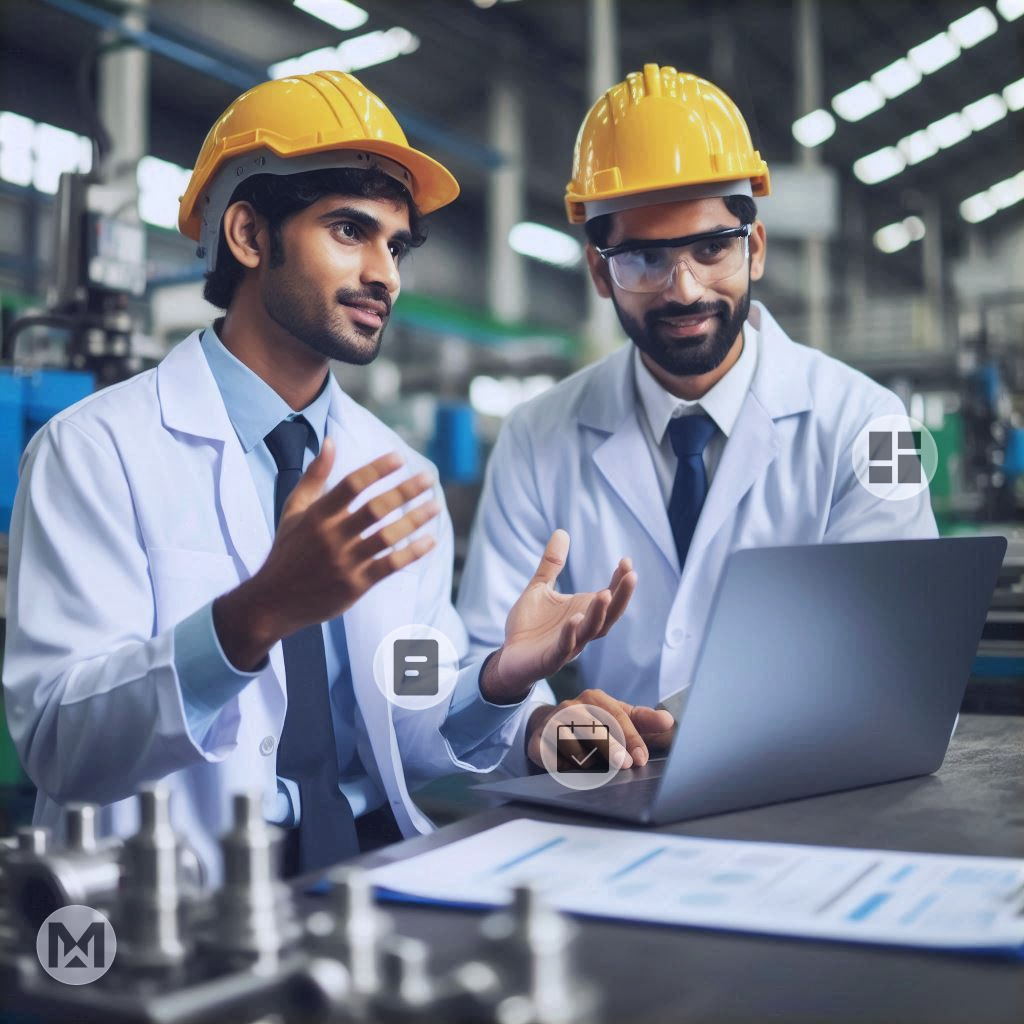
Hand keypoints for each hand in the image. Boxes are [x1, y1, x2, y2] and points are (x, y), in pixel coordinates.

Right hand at [215, 442, 438, 669]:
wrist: (273, 601)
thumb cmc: (287, 550)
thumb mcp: (294, 510)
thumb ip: (314, 476)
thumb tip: (331, 441)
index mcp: (317, 515)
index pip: (351, 485)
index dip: (377, 470)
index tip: (399, 459)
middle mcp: (331, 536)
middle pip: (375, 509)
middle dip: (404, 491)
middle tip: (428, 478)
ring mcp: (344, 562)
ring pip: (387, 536)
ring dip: (414, 520)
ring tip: (435, 506)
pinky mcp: (355, 585)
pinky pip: (389, 565)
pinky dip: (411, 552)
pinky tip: (430, 540)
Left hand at [479, 529, 636, 704]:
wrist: (508, 658)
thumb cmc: (529, 626)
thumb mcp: (539, 588)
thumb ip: (551, 564)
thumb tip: (561, 531)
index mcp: (582, 613)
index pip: (608, 597)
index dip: (619, 581)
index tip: (627, 561)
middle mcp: (581, 630)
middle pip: (609, 615)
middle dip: (622, 596)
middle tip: (631, 575)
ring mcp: (568, 646)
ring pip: (591, 631)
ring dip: (599, 613)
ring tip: (606, 594)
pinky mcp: (550, 659)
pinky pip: (564, 648)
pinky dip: (571, 634)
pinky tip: (575, 618)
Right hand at [526, 690, 674, 769]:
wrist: (550, 725)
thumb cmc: (593, 723)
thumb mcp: (619, 718)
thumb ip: (644, 720)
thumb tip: (669, 720)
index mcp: (594, 698)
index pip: (616, 716)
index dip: (631, 738)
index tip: (640, 758)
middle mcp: (571, 706)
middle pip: (592, 725)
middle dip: (610, 746)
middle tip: (624, 764)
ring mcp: (551, 722)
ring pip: (569, 739)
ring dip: (585, 757)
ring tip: (597, 768)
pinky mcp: (536, 741)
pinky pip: (548, 754)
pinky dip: (560, 764)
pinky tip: (570, 770)